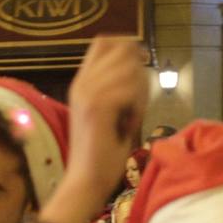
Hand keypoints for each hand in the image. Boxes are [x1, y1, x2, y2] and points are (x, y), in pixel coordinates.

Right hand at [48, 37, 149, 222]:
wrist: (86, 181)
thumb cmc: (101, 153)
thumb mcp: (110, 113)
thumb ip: (118, 88)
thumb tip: (138, 65)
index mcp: (82, 82)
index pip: (104, 42)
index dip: (127, 49)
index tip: (137, 72)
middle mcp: (82, 83)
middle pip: (122, 52)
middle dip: (139, 73)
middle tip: (136, 104)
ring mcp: (87, 94)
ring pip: (129, 70)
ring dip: (140, 92)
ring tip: (132, 117)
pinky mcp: (97, 108)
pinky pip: (130, 90)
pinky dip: (137, 106)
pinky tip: (130, 124)